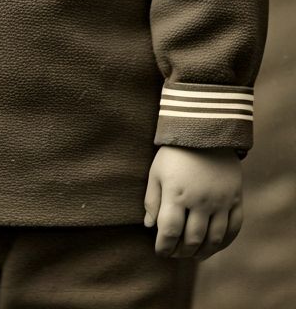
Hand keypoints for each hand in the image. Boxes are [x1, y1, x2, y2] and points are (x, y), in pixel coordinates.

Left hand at [144, 146, 241, 260]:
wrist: (205, 131)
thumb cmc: (175, 152)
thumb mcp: (156, 171)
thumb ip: (151, 200)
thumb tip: (149, 226)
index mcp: (176, 193)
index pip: (169, 231)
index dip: (164, 247)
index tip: (160, 251)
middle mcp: (200, 201)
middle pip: (192, 239)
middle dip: (182, 252)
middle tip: (175, 254)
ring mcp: (220, 201)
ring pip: (214, 238)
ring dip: (202, 252)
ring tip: (193, 254)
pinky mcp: (235, 199)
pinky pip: (234, 228)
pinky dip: (224, 243)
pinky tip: (214, 246)